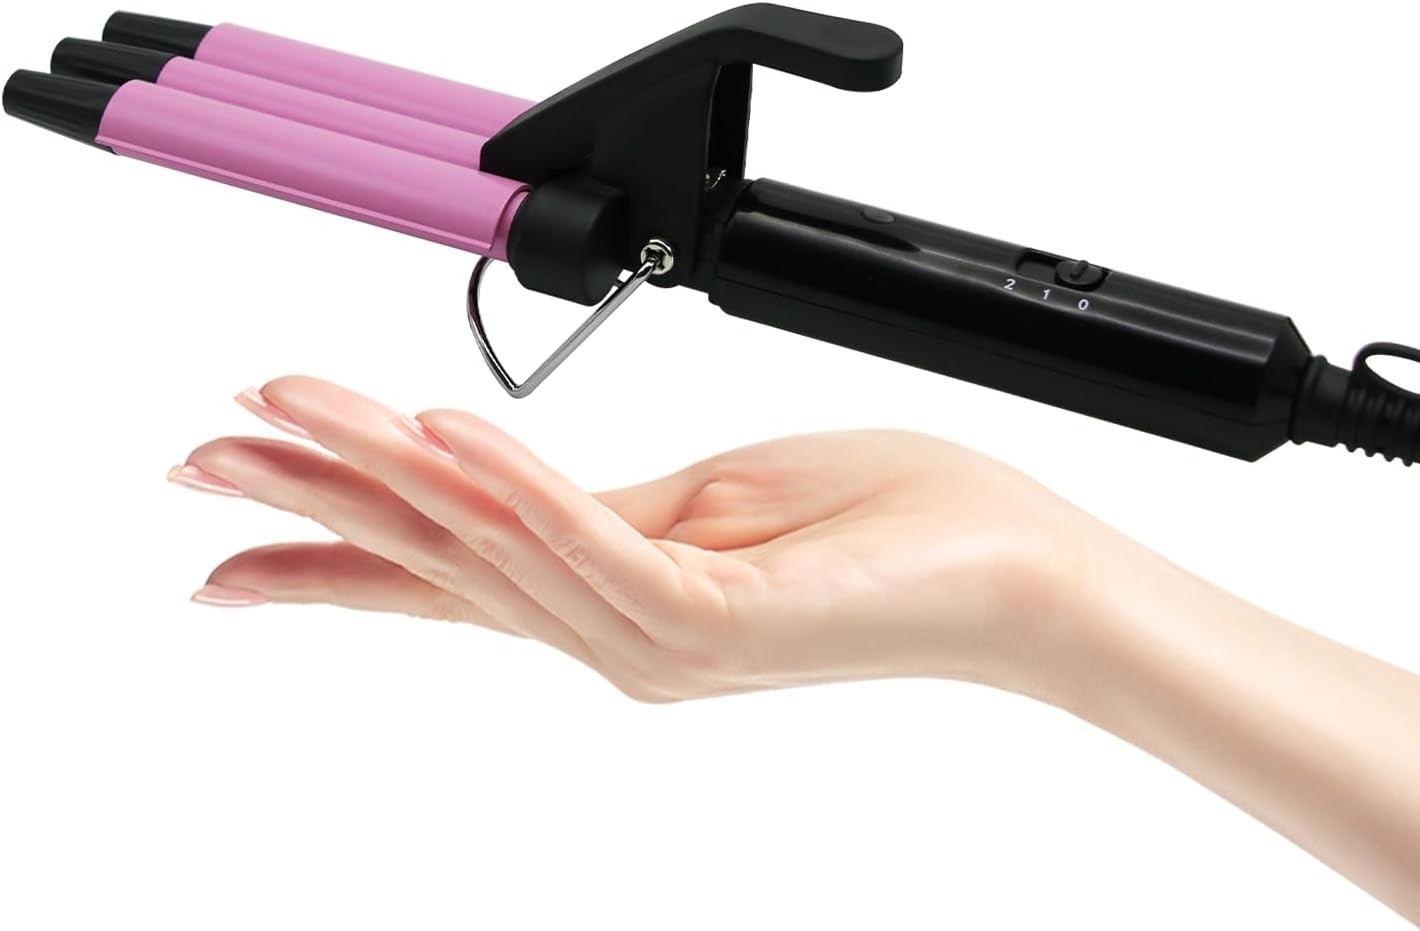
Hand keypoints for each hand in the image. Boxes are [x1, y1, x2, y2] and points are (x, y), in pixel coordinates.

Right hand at [173, 376, 1109, 701]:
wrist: (1002, 568)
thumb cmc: (876, 525)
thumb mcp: (709, 500)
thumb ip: (599, 504)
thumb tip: (496, 474)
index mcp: (610, 595)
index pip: (442, 576)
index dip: (328, 556)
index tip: (227, 543)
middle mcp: (616, 633)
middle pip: (440, 559)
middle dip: (313, 500)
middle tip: (201, 460)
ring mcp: (662, 636)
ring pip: (496, 545)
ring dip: (385, 470)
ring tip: (287, 413)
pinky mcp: (719, 614)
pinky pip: (599, 539)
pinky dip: (515, 486)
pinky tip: (444, 436)